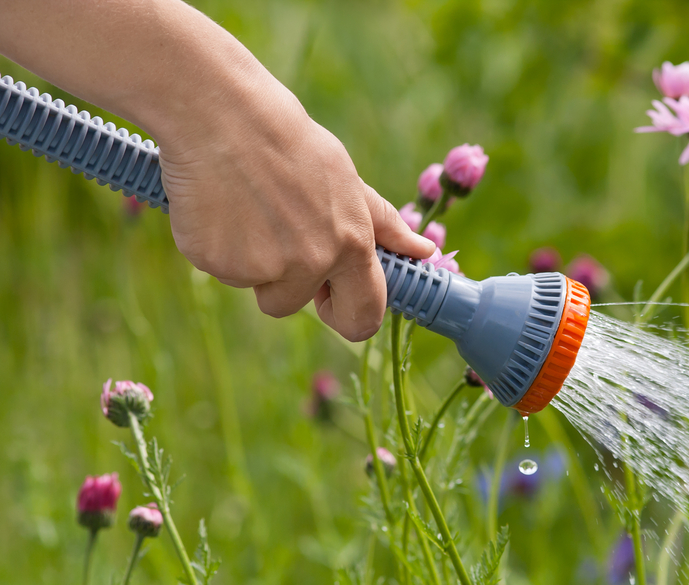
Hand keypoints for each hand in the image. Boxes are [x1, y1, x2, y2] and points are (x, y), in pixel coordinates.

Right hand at [158, 76, 433, 341]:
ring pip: (252, 284)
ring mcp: (261, 266)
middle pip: (290, 306)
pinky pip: (218, 269)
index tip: (330, 297)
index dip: (347, 315)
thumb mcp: (346, 180)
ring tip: (246, 206)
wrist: (223, 114)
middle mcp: (310, 263)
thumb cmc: (290, 143)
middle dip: (285, 288)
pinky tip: (218, 204)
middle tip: (273, 240)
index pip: (364, 317)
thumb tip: (424, 251)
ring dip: (247, 260)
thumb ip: (383, 225)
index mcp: (350, 245)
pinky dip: (215, 244)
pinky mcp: (215, 261)